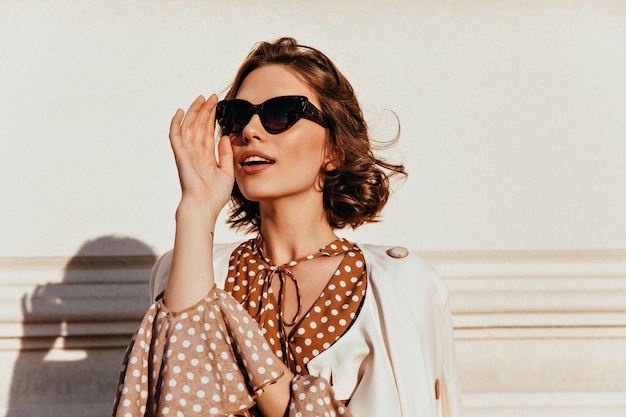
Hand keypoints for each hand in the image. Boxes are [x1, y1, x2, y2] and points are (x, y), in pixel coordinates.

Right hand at [169, 94, 233, 218]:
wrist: (204, 206)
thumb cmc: (215, 195)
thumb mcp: (227, 171)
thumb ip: (226, 154)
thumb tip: (226, 137)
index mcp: (206, 157)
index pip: (208, 132)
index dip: (212, 118)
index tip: (218, 105)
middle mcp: (195, 153)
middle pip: (199, 126)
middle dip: (205, 111)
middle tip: (213, 97)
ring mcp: (187, 153)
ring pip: (189, 127)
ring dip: (195, 112)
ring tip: (203, 98)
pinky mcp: (180, 155)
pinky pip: (175, 136)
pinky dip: (176, 123)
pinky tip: (180, 111)